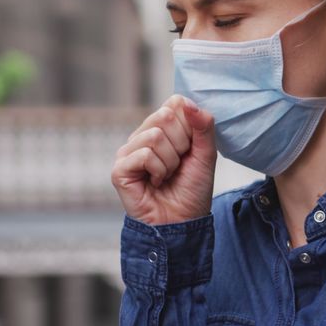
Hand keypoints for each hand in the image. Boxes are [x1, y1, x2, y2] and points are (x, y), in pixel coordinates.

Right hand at [111, 95, 216, 224]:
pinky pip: (144, 155)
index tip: (190, 148)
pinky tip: (155, 183)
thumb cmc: (192, 190)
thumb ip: (203, 126)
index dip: (190, 125)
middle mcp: (142, 135)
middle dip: (181, 145)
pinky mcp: (120, 169)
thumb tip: (188, 102)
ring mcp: (129, 152)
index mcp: (162, 128)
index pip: (175, 103)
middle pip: (165, 116)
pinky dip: (158, 171)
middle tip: (178, 165)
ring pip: (154, 136)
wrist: (183, 223)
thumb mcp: (206, 154)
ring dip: (170, 161)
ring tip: (167, 175)